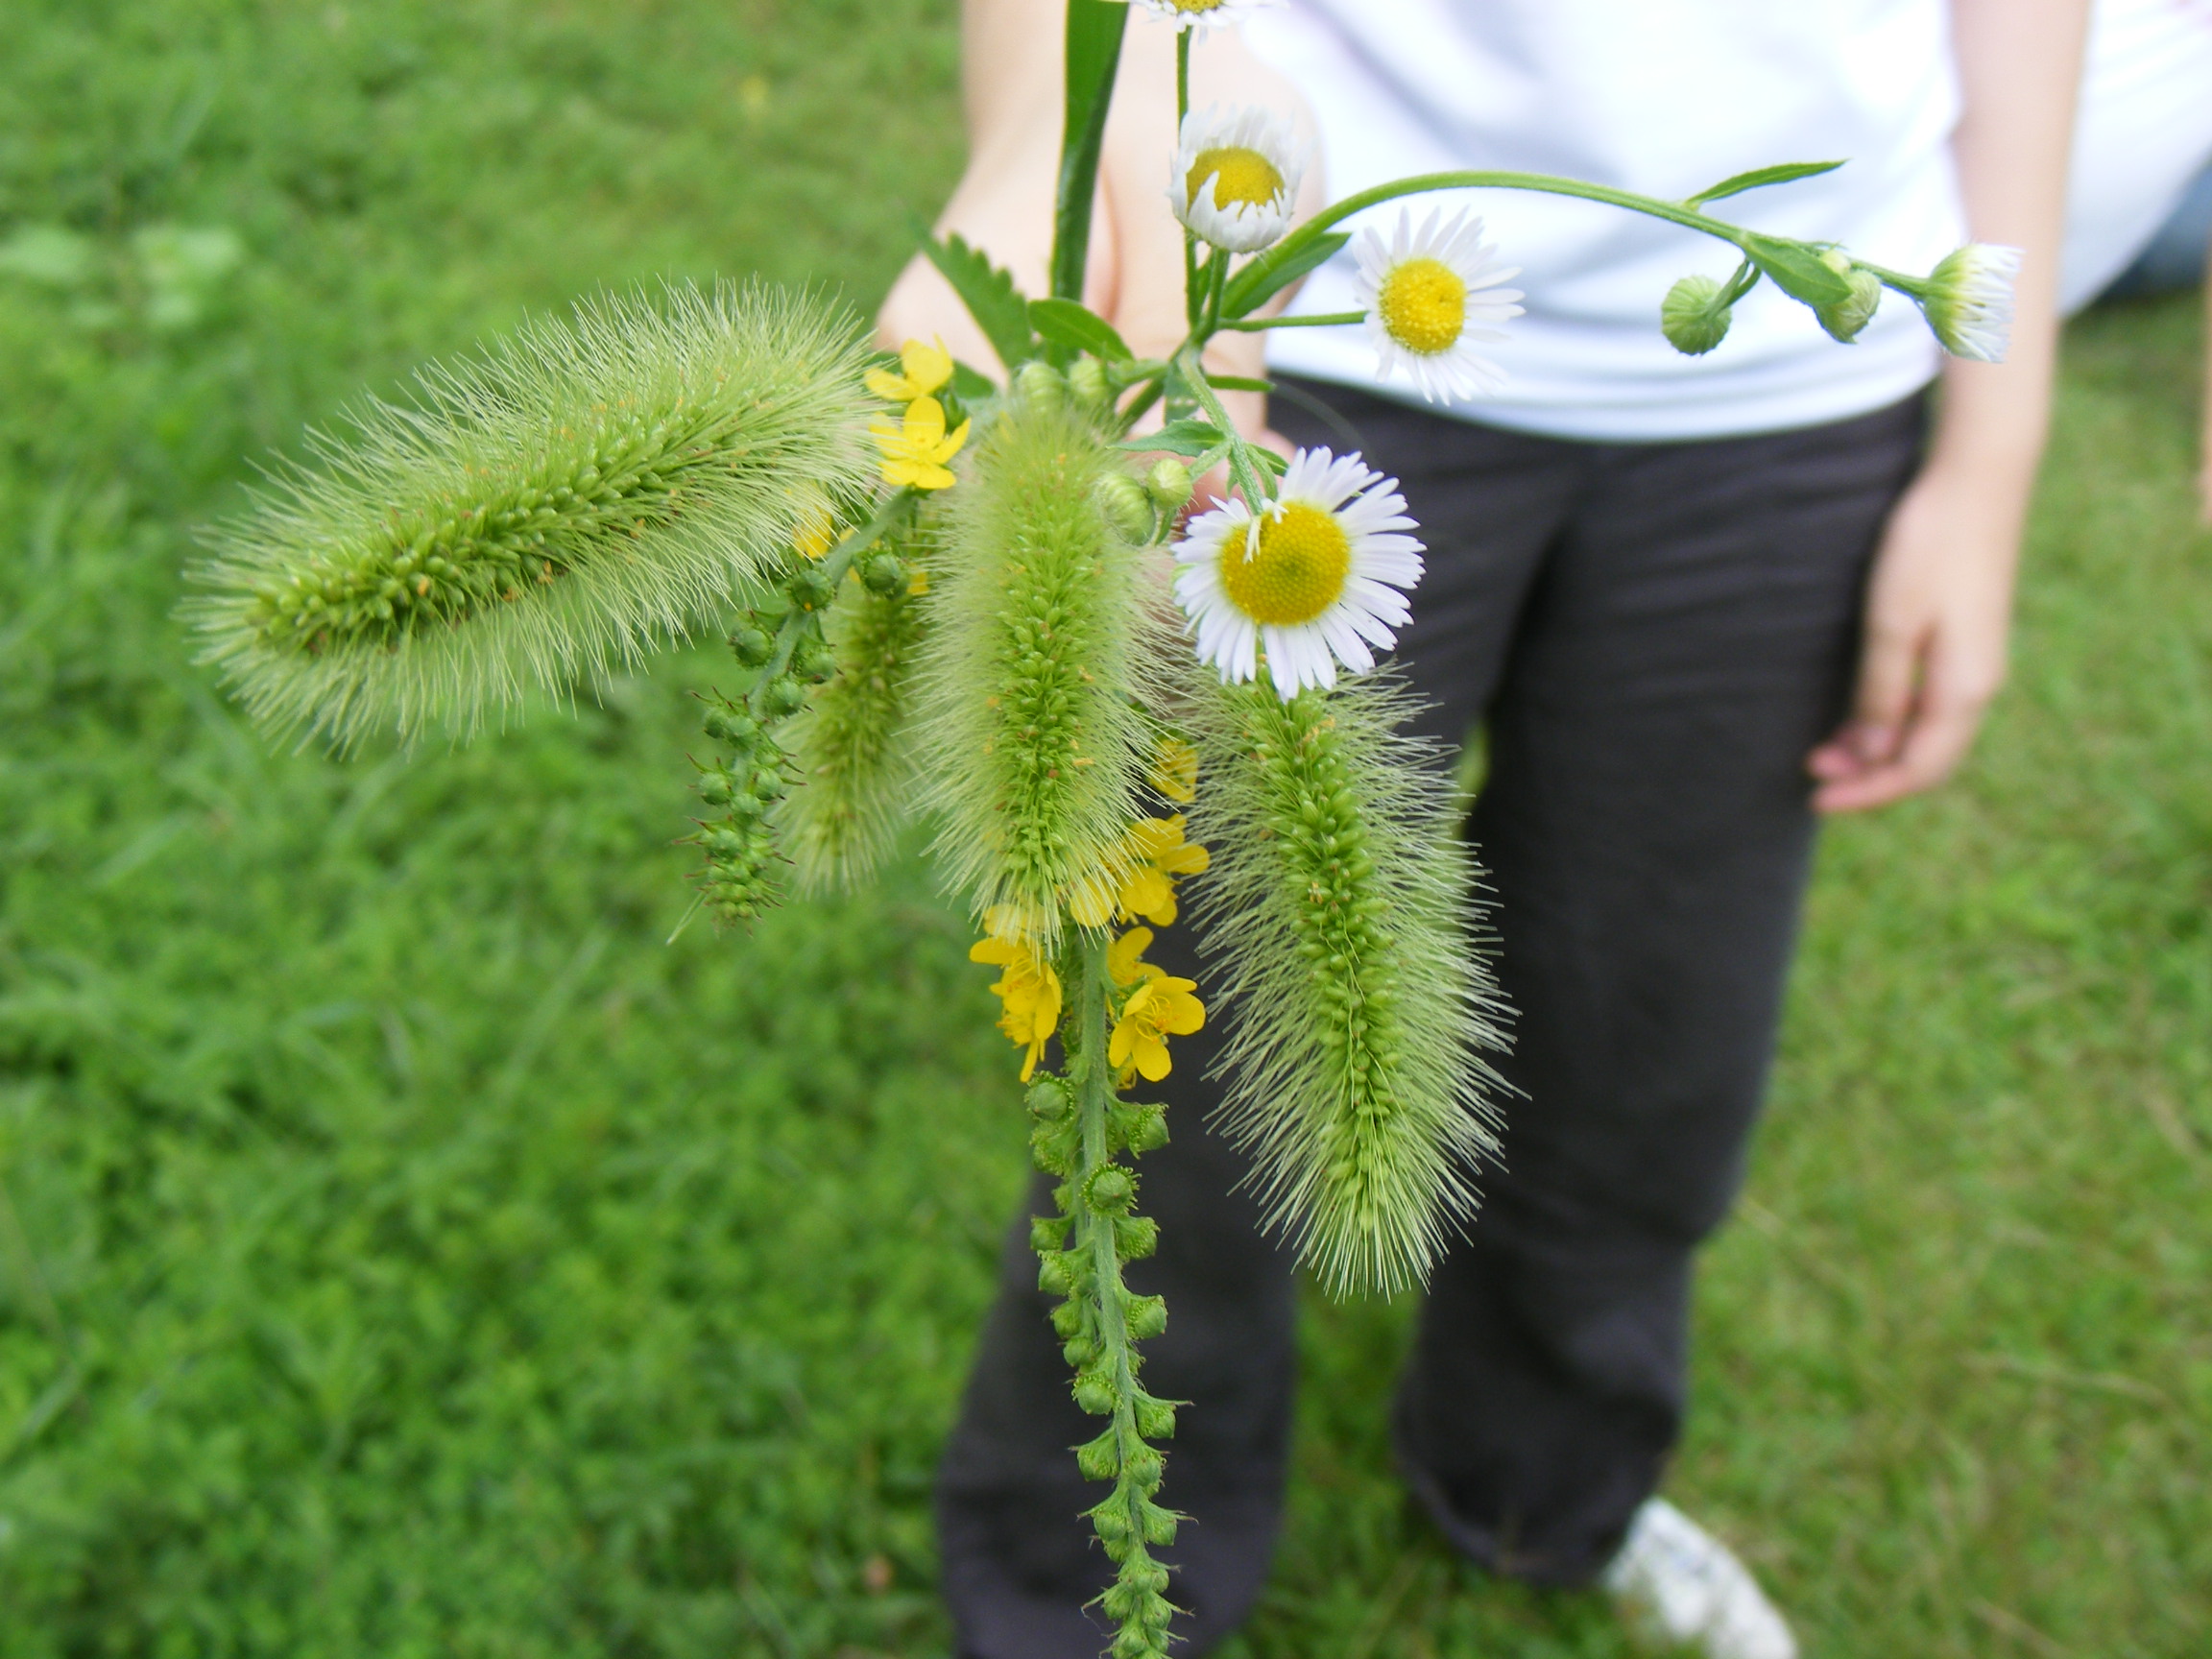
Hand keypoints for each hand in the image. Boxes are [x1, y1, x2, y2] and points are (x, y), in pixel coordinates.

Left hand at [1806, 460, 2021, 812]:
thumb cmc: (1929, 545)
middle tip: (1811, 775)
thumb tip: (1874, 756)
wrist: (1977, 480)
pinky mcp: (1967, 639)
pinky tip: (1859, 713)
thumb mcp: (1891, 623)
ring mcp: (1976, 663)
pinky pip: (1930, 703)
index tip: (1814, 801)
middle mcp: (1979, 685)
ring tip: (1824, 751)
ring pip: (1926, 732)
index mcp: (1964, 690)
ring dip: (1877, 748)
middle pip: (1925, 760)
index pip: (1916, 770)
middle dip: (1869, 777)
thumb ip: (1882, 693)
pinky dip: (1891, 719)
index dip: (1866, 794)